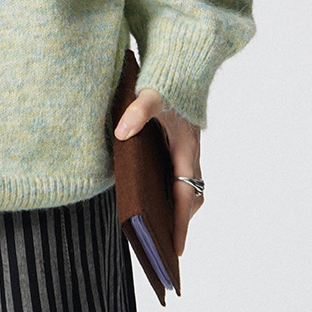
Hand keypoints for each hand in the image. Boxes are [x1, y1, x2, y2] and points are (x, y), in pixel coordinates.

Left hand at [114, 85, 202, 256]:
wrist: (183, 62)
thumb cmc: (168, 81)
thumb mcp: (151, 94)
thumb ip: (138, 112)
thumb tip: (121, 133)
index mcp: (185, 148)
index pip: (185, 195)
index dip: (181, 223)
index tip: (175, 250)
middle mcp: (190, 153)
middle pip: (189, 197)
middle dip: (179, 222)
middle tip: (162, 245)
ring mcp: (187, 149)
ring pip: (186, 187)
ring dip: (175, 207)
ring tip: (155, 227)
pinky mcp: (180, 144)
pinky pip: (179, 175)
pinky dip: (170, 191)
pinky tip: (150, 195)